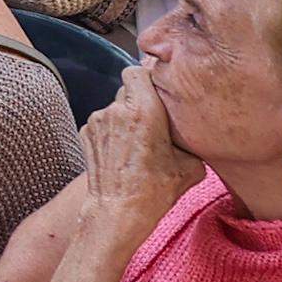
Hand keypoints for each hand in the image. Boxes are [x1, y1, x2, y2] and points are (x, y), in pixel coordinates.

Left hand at [81, 66, 206, 224]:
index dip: (149, 79)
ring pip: (114, 106)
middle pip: (127, 89)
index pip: (138, 70)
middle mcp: (116, 109)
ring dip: (126, 117)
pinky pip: (103, 123)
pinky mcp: (85, 133)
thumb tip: (196, 130)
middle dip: (140, 101)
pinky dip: (112, 131)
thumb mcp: (190, 165)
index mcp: (142, 109)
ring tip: (138, 142)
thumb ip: (189, 138)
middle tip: (153, 121)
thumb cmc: (156, 189)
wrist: (119, 211)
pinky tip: (123, 152)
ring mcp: (97, 121)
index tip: (159, 92)